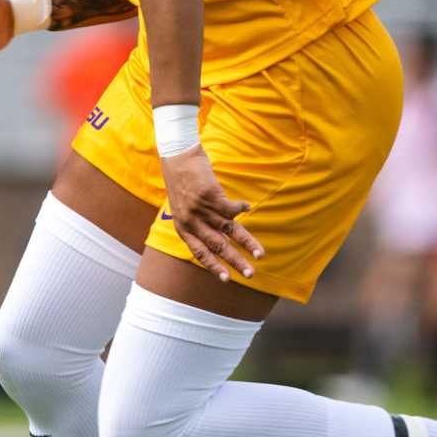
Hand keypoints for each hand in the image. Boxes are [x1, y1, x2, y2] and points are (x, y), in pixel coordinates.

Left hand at [160, 145, 263, 282]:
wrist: (177, 156)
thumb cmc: (182, 182)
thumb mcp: (183, 207)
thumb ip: (198, 223)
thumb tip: (219, 238)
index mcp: (183, 228)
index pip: (200, 253)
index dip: (214, 267)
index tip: (227, 279)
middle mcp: (192, 222)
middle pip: (218, 246)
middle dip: (236, 262)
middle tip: (250, 274)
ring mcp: (201, 209)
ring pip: (229, 230)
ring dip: (246, 243)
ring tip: (260, 254)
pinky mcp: (210, 195)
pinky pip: (231, 208)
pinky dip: (241, 208)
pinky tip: (249, 207)